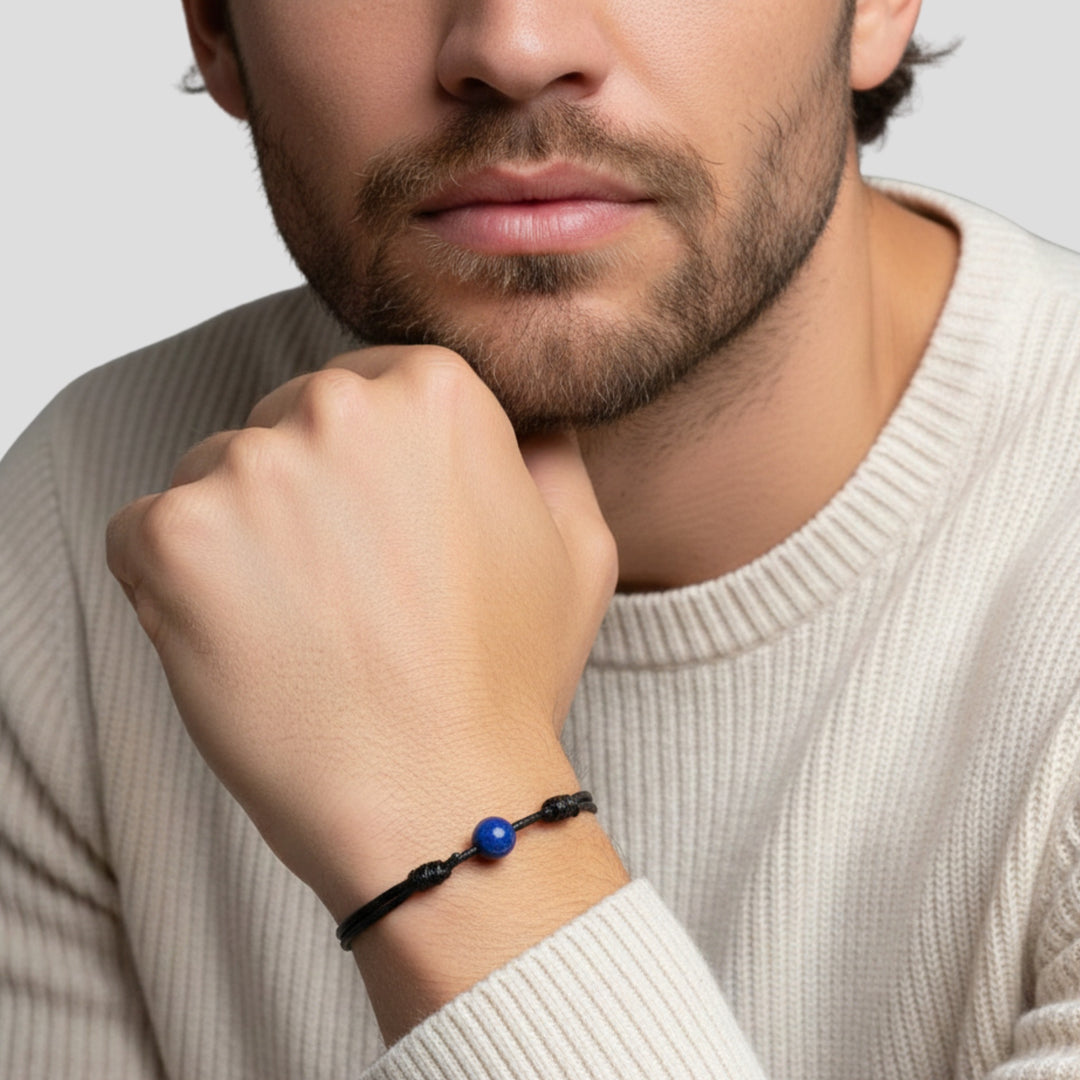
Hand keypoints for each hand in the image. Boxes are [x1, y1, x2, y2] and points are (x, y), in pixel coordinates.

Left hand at [106, 345, 618, 918]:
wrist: (436, 796)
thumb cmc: (507, 680)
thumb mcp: (579, 549)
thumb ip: (551, 457)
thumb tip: (527, 423)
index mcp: (435, 392)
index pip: (369, 388)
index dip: (374, 468)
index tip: (384, 533)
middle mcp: (338, 405)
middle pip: (286, 422)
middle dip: (306, 492)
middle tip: (346, 591)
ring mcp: (249, 466)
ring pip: (215, 475)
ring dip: (241, 536)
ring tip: (299, 626)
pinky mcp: (173, 535)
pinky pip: (145, 531)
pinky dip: (173, 582)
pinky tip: (240, 639)